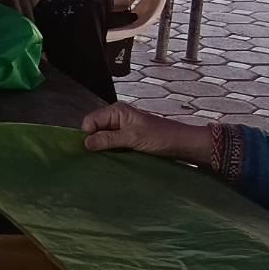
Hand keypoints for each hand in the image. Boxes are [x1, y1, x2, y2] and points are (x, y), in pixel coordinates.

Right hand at [82, 103, 212, 165]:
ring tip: (106, 159)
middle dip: (94, 142)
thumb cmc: (160, 137)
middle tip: (98, 156)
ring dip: (103, 148)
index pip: (89, 121)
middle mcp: (116, 117)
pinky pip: (111, 143)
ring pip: (102, 137)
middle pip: (94, 129)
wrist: (183, 144)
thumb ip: (108, 139)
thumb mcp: (132, 138)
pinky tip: (113, 158)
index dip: (88, 135)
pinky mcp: (127, 137)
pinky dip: (111, 150)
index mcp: (115, 111)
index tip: (91, 150)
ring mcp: (121, 127)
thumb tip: (85, 144)